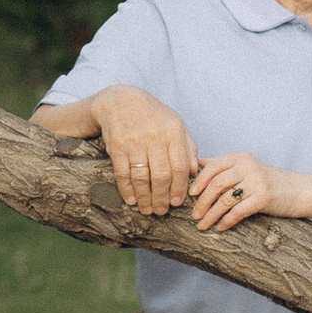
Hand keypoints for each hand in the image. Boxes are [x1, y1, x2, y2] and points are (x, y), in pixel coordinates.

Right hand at [90, 87, 201, 214]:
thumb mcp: (175, 124)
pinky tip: (132, 200)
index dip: (179, 188)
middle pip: (161, 175)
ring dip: (145, 198)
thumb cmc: (153, 116)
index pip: (180, 166)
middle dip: (162, 198)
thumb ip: (187, 147)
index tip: (177, 202)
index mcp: (173, 131)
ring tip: (148, 210)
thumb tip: (195, 172)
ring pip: (142, 178)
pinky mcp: (117, 147)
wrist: (121, 101)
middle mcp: (154, 136)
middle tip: (162, 211)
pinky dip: (127, 190)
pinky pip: (123, 174)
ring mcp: (134, 142)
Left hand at [188, 150, 296, 230]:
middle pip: (216, 184)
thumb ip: (223, 166)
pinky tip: (220, 227)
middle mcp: (248, 167)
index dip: (199, 181)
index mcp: (240, 158)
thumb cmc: (268, 181)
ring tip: (202, 225)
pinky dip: (226, 221)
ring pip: (225, 199)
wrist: (299, 191)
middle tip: (194, 215)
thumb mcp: (246, 168)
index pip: (212, 167)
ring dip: (211, 214)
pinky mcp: (263, 198)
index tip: (190, 195)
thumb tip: (197, 163)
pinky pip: (238, 211)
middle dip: (202, 201)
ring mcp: (256, 182)